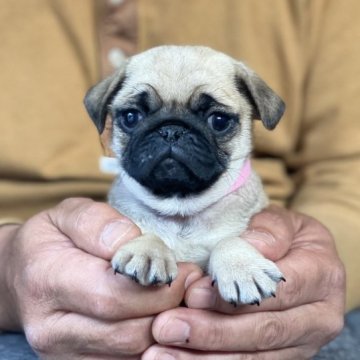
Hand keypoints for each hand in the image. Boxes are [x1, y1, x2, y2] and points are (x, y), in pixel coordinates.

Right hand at [0, 198, 201, 358]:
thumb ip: (100, 224)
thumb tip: (133, 243)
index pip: (112, 295)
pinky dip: (152, 343)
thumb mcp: (69, 214)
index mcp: (47, 280)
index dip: (156, 287)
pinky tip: (161, 316)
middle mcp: (52, 327)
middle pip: (127, 332)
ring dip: (165, 328)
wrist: (19, 274)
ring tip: (180, 298)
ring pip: (131, 353)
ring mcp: (61, 353)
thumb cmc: (51, 240)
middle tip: (189, 284)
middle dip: (168, 308)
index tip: (182, 270)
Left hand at [143, 206, 345, 359]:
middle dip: (212, 333)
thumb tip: (252, 247)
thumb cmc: (286, 236)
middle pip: (263, 331)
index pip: (278, 291)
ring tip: (162, 353)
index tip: (193, 296)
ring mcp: (302, 342)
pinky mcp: (283, 355)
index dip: (235, 297)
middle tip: (166, 328)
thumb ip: (270, 230)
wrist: (302, 256)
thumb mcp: (284, 222)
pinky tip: (181, 359)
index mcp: (321, 276)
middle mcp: (317, 317)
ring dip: (205, 358)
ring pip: (253, 358)